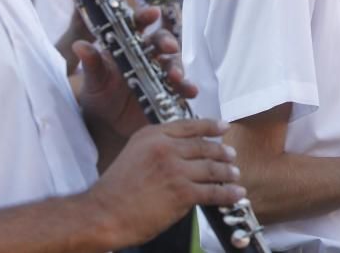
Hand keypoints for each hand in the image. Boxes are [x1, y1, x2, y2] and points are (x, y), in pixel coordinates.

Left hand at [77, 7, 197, 138]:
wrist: (106, 124)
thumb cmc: (98, 94)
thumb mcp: (93, 79)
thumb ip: (91, 63)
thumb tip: (79, 45)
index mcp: (127, 45)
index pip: (138, 25)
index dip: (146, 16)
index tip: (153, 12)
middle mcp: (147, 55)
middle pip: (162, 41)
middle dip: (167, 42)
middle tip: (169, 47)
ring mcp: (159, 73)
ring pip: (174, 63)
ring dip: (178, 67)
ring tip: (176, 77)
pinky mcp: (168, 91)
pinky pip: (181, 87)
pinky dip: (187, 88)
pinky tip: (190, 92)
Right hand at [89, 119, 245, 247]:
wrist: (103, 214)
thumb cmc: (115, 190)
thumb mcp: (133, 154)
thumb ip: (156, 147)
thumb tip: (181, 150)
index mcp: (152, 135)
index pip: (189, 126)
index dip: (210, 126)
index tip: (223, 127)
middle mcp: (165, 148)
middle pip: (203, 146)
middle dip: (221, 150)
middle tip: (231, 154)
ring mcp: (175, 169)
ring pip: (211, 168)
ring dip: (227, 171)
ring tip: (234, 174)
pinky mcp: (182, 192)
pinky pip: (213, 191)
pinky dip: (228, 193)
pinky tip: (236, 193)